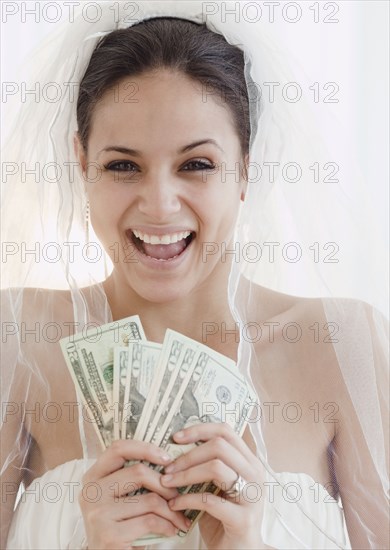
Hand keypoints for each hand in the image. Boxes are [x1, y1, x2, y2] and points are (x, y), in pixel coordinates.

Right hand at [79, 440, 190, 549]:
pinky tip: (171, 530)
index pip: (117, 448)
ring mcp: (98, 514)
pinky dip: (167, 525)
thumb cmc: (119, 526)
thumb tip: (167, 461)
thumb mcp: (117, 498)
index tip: (167, 458)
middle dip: (165, 484)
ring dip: (171, 510)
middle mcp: (91, 493)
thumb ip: (130, 478)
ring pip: (150, 499)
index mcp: (92, 478)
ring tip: (179, 517)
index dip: (145, 448)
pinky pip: (150, 521)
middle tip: (178, 495)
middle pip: (138, 472)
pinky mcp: (109, 535)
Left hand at [160, 422, 265, 549]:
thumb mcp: (217, 486)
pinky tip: (174, 505)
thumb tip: (175, 444)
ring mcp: (252, 496)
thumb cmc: (223, 517)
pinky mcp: (243, 519)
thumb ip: (206, 465)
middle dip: (188, 455)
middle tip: (167, 467)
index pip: (225, 431)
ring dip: (185, 474)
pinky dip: (187, 500)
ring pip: (216, 468)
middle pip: (219, 446)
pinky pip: (210, 501)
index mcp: (249, 462)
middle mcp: (255, 475)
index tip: (176, 437)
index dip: (199, 429)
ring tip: (167, 483)